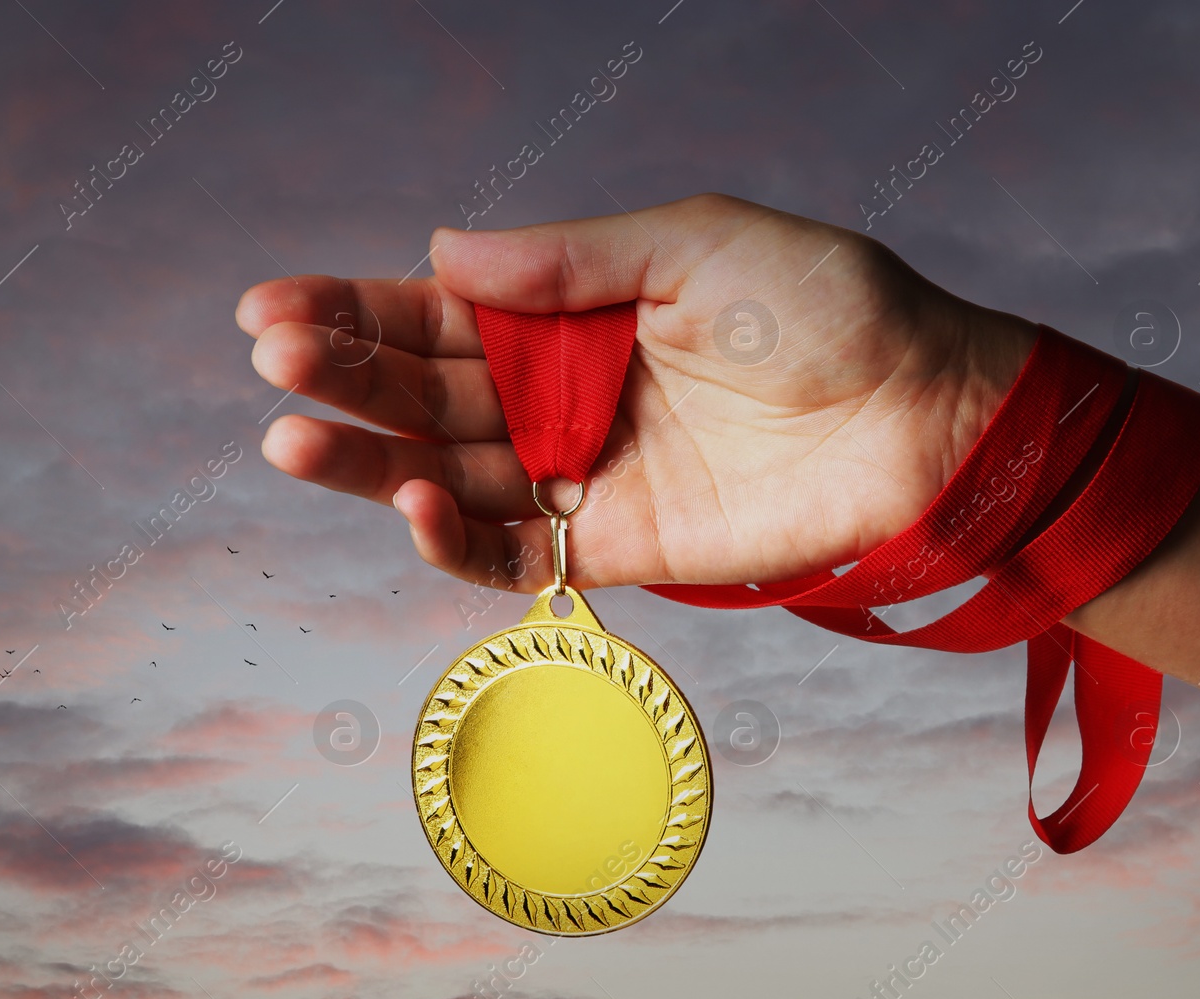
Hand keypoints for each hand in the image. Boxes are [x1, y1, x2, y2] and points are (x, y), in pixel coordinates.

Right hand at [238, 193, 1037, 591]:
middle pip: (429, 389)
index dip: (356, 310)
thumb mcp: (696, 245)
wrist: (927, 419)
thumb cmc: (830, 309)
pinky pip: (517, 552)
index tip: (271, 308)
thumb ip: (569, 258)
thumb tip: (443, 246)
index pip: (442, 311)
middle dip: (346, 375)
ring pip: (451, 472)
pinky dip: (457, 539)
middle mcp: (567, 392)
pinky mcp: (618, 547)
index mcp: (577, 311)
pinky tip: (411, 504)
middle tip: (274, 364)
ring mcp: (587, 473)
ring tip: (293, 440)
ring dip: (369, 462)